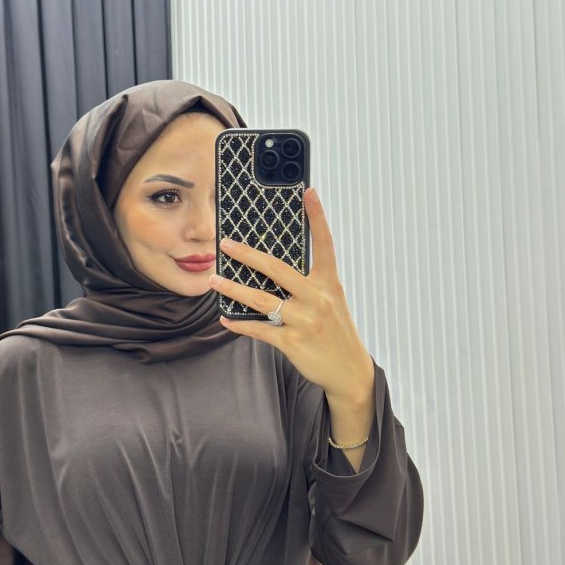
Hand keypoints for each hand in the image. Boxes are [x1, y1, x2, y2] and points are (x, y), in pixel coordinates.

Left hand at [209, 188, 373, 405]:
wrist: (350, 371)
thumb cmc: (336, 332)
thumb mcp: (331, 302)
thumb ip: (309, 284)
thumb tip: (274, 268)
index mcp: (329, 284)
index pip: (324, 244)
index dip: (317, 217)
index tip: (309, 192)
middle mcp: (318, 299)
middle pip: (278, 269)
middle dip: (248, 255)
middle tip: (226, 244)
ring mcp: (305, 321)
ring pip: (261, 300)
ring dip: (234, 289)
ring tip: (214, 281)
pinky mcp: (293, 343)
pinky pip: (259, 330)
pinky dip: (240, 324)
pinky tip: (226, 319)